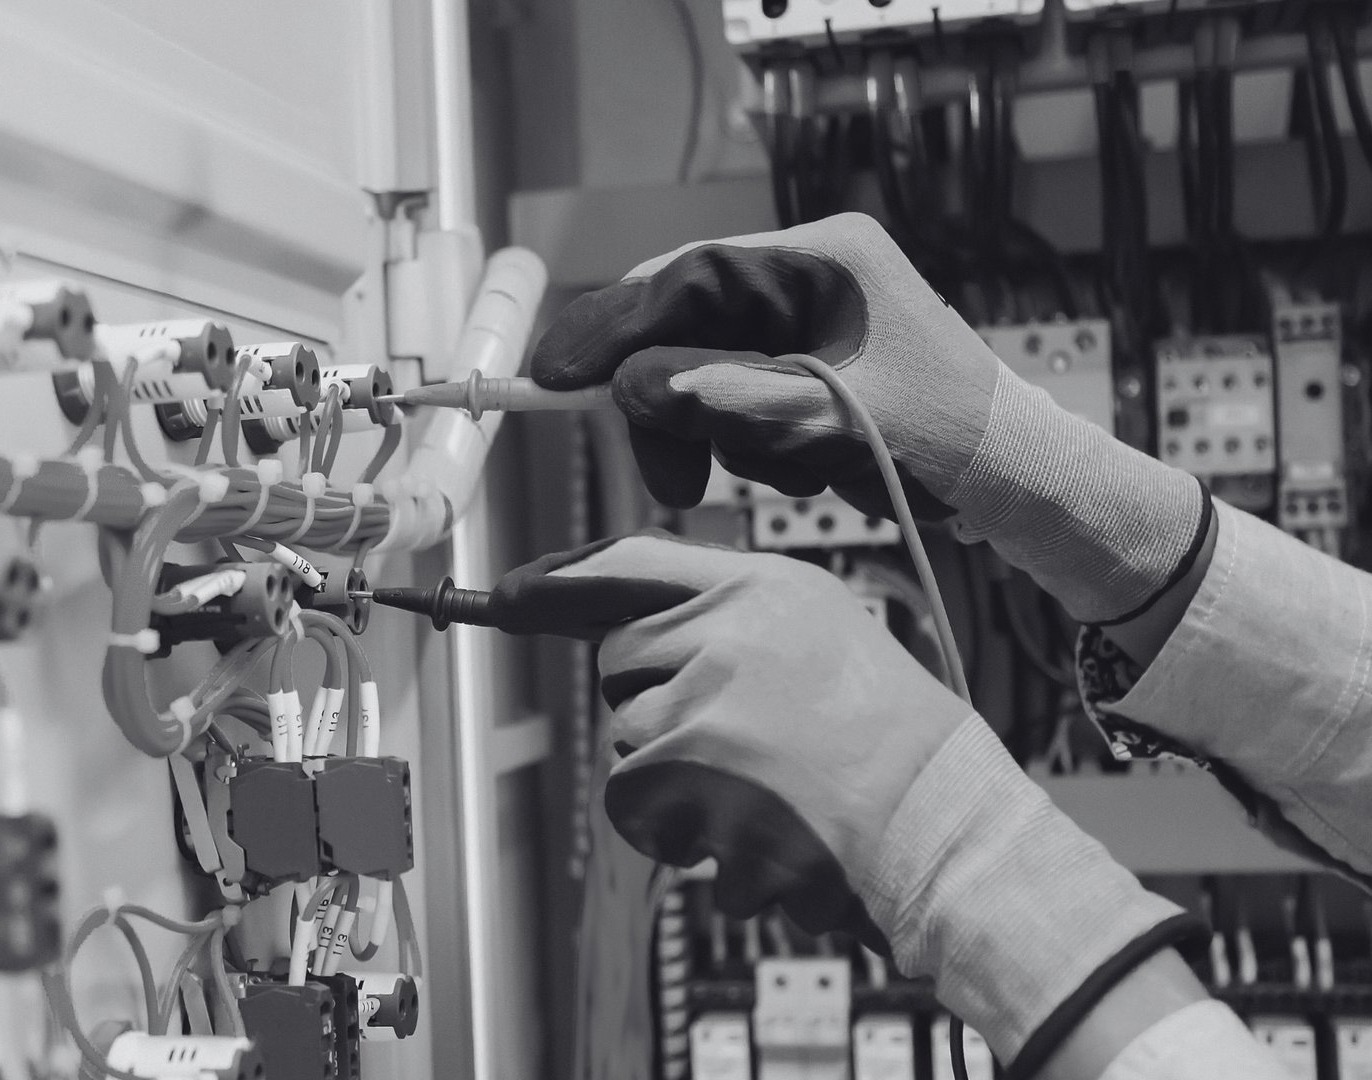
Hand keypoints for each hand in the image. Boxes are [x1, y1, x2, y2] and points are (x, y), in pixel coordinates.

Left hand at [494, 532, 1193, 1067]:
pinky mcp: (692, 784)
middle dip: (656, 708)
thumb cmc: (886, 738)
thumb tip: (622, 623)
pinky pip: (632, 806)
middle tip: (739, 739)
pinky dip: (671, 830)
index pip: (632, 563)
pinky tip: (740, 829)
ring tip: (757, 787)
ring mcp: (706, 707)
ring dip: (670, 778)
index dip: (563, 580)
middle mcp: (726, 634)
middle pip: (619, 666)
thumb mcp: (818, 633)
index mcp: (762, 587)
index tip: (509, 593)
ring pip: (624, 741)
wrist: (940, 826)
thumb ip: (727, 614)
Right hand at [531, 213, 1207, 623]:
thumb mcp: (833, 417)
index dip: (613, 326)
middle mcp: (807, 275)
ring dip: (729, 438)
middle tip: (675, 483)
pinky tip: (811, 469)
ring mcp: (805, 321)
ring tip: (800, 474)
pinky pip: (738, 399)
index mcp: (822, 257)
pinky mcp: (806, 366)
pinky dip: (754, 445)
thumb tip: (636, 387)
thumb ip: (730, 396)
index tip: (553, 375)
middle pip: (685, 326)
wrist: (1022, 481)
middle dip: (675, 407)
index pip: (687, 276)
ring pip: (705, 371)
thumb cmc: (952, 437)